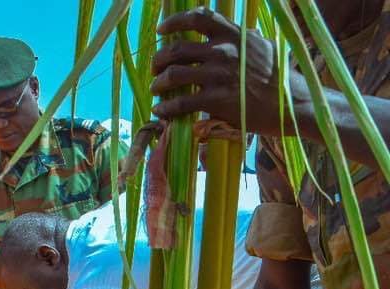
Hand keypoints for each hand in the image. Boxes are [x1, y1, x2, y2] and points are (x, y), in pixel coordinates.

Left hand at [151, 8, 280, 133]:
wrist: (292, 103)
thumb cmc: (279, 78)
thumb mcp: (262, 47)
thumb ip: (243, 41)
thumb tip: (233, 36)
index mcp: (233, 35)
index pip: (197, 18)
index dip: (174, 22)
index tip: (161, 31)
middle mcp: (223, 51)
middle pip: (178, 49)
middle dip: (159, 59)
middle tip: (155, 69)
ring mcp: (218, 75)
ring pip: (174, 75)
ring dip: (159, 83)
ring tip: (155, 89)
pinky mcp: (216, 100)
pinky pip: (182, 102)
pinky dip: (166, 107)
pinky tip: (160, 111)